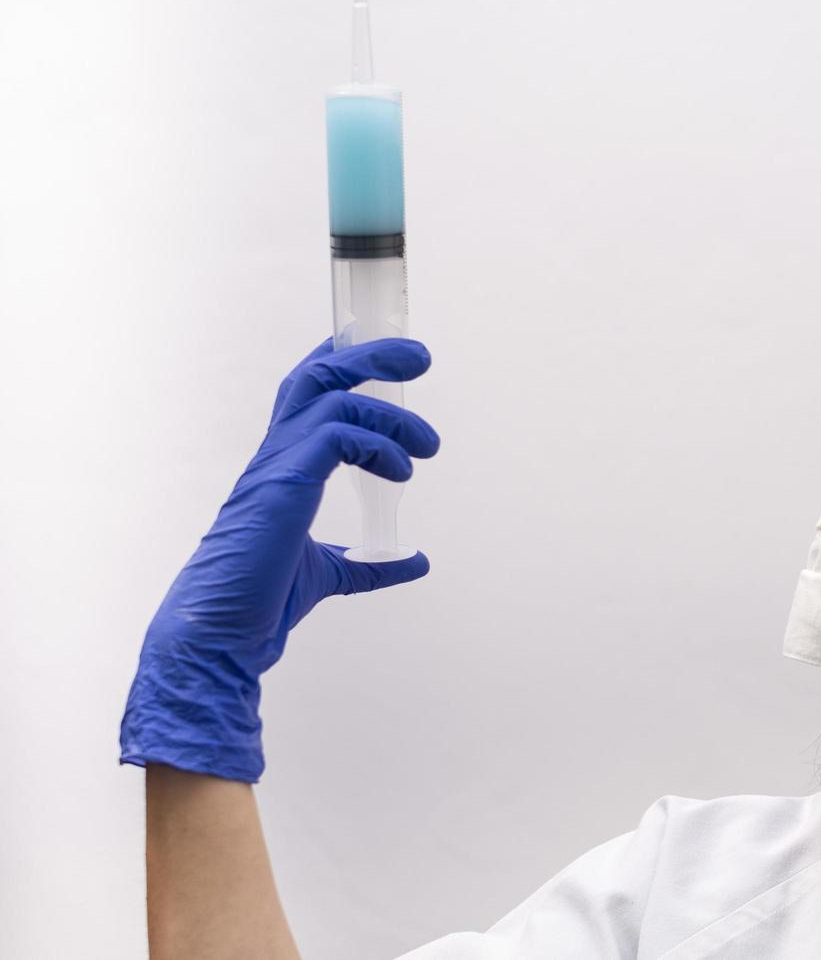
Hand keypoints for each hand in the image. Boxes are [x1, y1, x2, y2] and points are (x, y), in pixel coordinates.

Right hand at [120, 336, 440, 782]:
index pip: (307, 391)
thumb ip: (371, 564)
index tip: (385, 351)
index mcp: (283, 465)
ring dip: (391, 412)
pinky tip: (400, 471)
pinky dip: (379, 445)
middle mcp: (276, 454)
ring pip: (332, 395)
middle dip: (370, 354)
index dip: (343, 359)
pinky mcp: (285, 483)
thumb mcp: (332, 575)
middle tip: (419, 356)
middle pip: (317, 374)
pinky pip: (337, 434)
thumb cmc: (261, 604)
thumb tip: (415, 560)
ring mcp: (277, 466)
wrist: (226, 635)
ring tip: (428, 446)